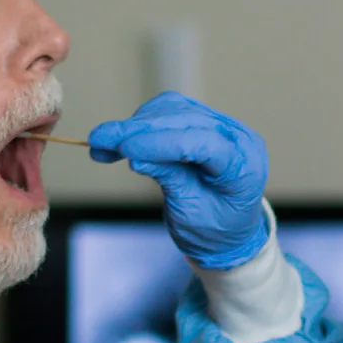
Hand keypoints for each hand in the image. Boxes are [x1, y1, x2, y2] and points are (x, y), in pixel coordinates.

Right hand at [88, 92, 270, 269]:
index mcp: (244, 166)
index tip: (125, 150)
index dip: (162, 143)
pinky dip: (141, 124)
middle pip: (185, 120)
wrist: (227, 232)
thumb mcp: (191, 213)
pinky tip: (119, 141)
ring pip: (173, 111)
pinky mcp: (202, 122)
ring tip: (102, 143)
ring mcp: (221, 126)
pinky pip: (169, 112)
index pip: (204, 143)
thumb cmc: (214, 230)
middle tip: (99, 139)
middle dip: (138, 130)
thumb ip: (170, 181)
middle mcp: (237, 138)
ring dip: (134, 125)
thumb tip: (137, 157)